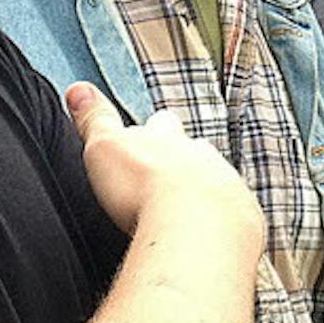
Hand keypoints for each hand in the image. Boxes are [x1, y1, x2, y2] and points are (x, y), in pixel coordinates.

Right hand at [65, 82, 260, 239]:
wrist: (197, 226)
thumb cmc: (145, 189)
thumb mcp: (106, 147)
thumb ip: (94, 118)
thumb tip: (78, 89)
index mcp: (167, 139)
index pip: (159, 125)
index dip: (153, 131)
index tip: (147, 136)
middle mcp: (202, 155)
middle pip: (194, 148)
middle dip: (183, 157)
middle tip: (167, 174)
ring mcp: (228, 183)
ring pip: (219, 177)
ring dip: (207, 188)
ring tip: (191, 206)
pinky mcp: (244, 215)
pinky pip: (237, 213)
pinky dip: (226, 220)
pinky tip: (213, 233)